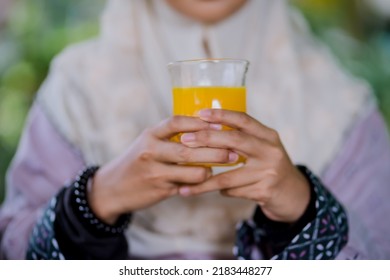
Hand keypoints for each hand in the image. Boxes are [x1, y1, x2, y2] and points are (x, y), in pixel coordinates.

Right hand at [88, 115, 237, 223]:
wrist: (112, 188)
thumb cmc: (137, 162)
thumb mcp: (148, 144)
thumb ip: (170, 138)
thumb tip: (206, 129)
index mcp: (150, 135)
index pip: (176, 122)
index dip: (199, 122)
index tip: (220, 124)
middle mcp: (151, 151)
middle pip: (189, 148)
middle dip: (215, 150)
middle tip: (233, 151)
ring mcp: (154, 171)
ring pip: (192, 170)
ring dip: (209, 170)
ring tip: (219, 167)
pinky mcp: (159, 189)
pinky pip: (187, 186)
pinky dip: (199, 183)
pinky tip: (206, 181)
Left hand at [179, 109, 310, 222]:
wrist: (293, 194)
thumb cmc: (269, 166)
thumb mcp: (263, 147)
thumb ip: (242, 138)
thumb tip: (206, 127)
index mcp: (268, 136)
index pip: (243, 119)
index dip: (221, 115)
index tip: (200, 113)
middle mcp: (270, 151)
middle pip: (234, 140)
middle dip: (207, 139)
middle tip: (185, 140)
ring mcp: (268, 172)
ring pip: (228, 176)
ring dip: (204, 181)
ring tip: (184, 183)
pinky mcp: (264, 191)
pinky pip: (232, 191)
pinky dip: (219, 190)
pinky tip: (210, 189)